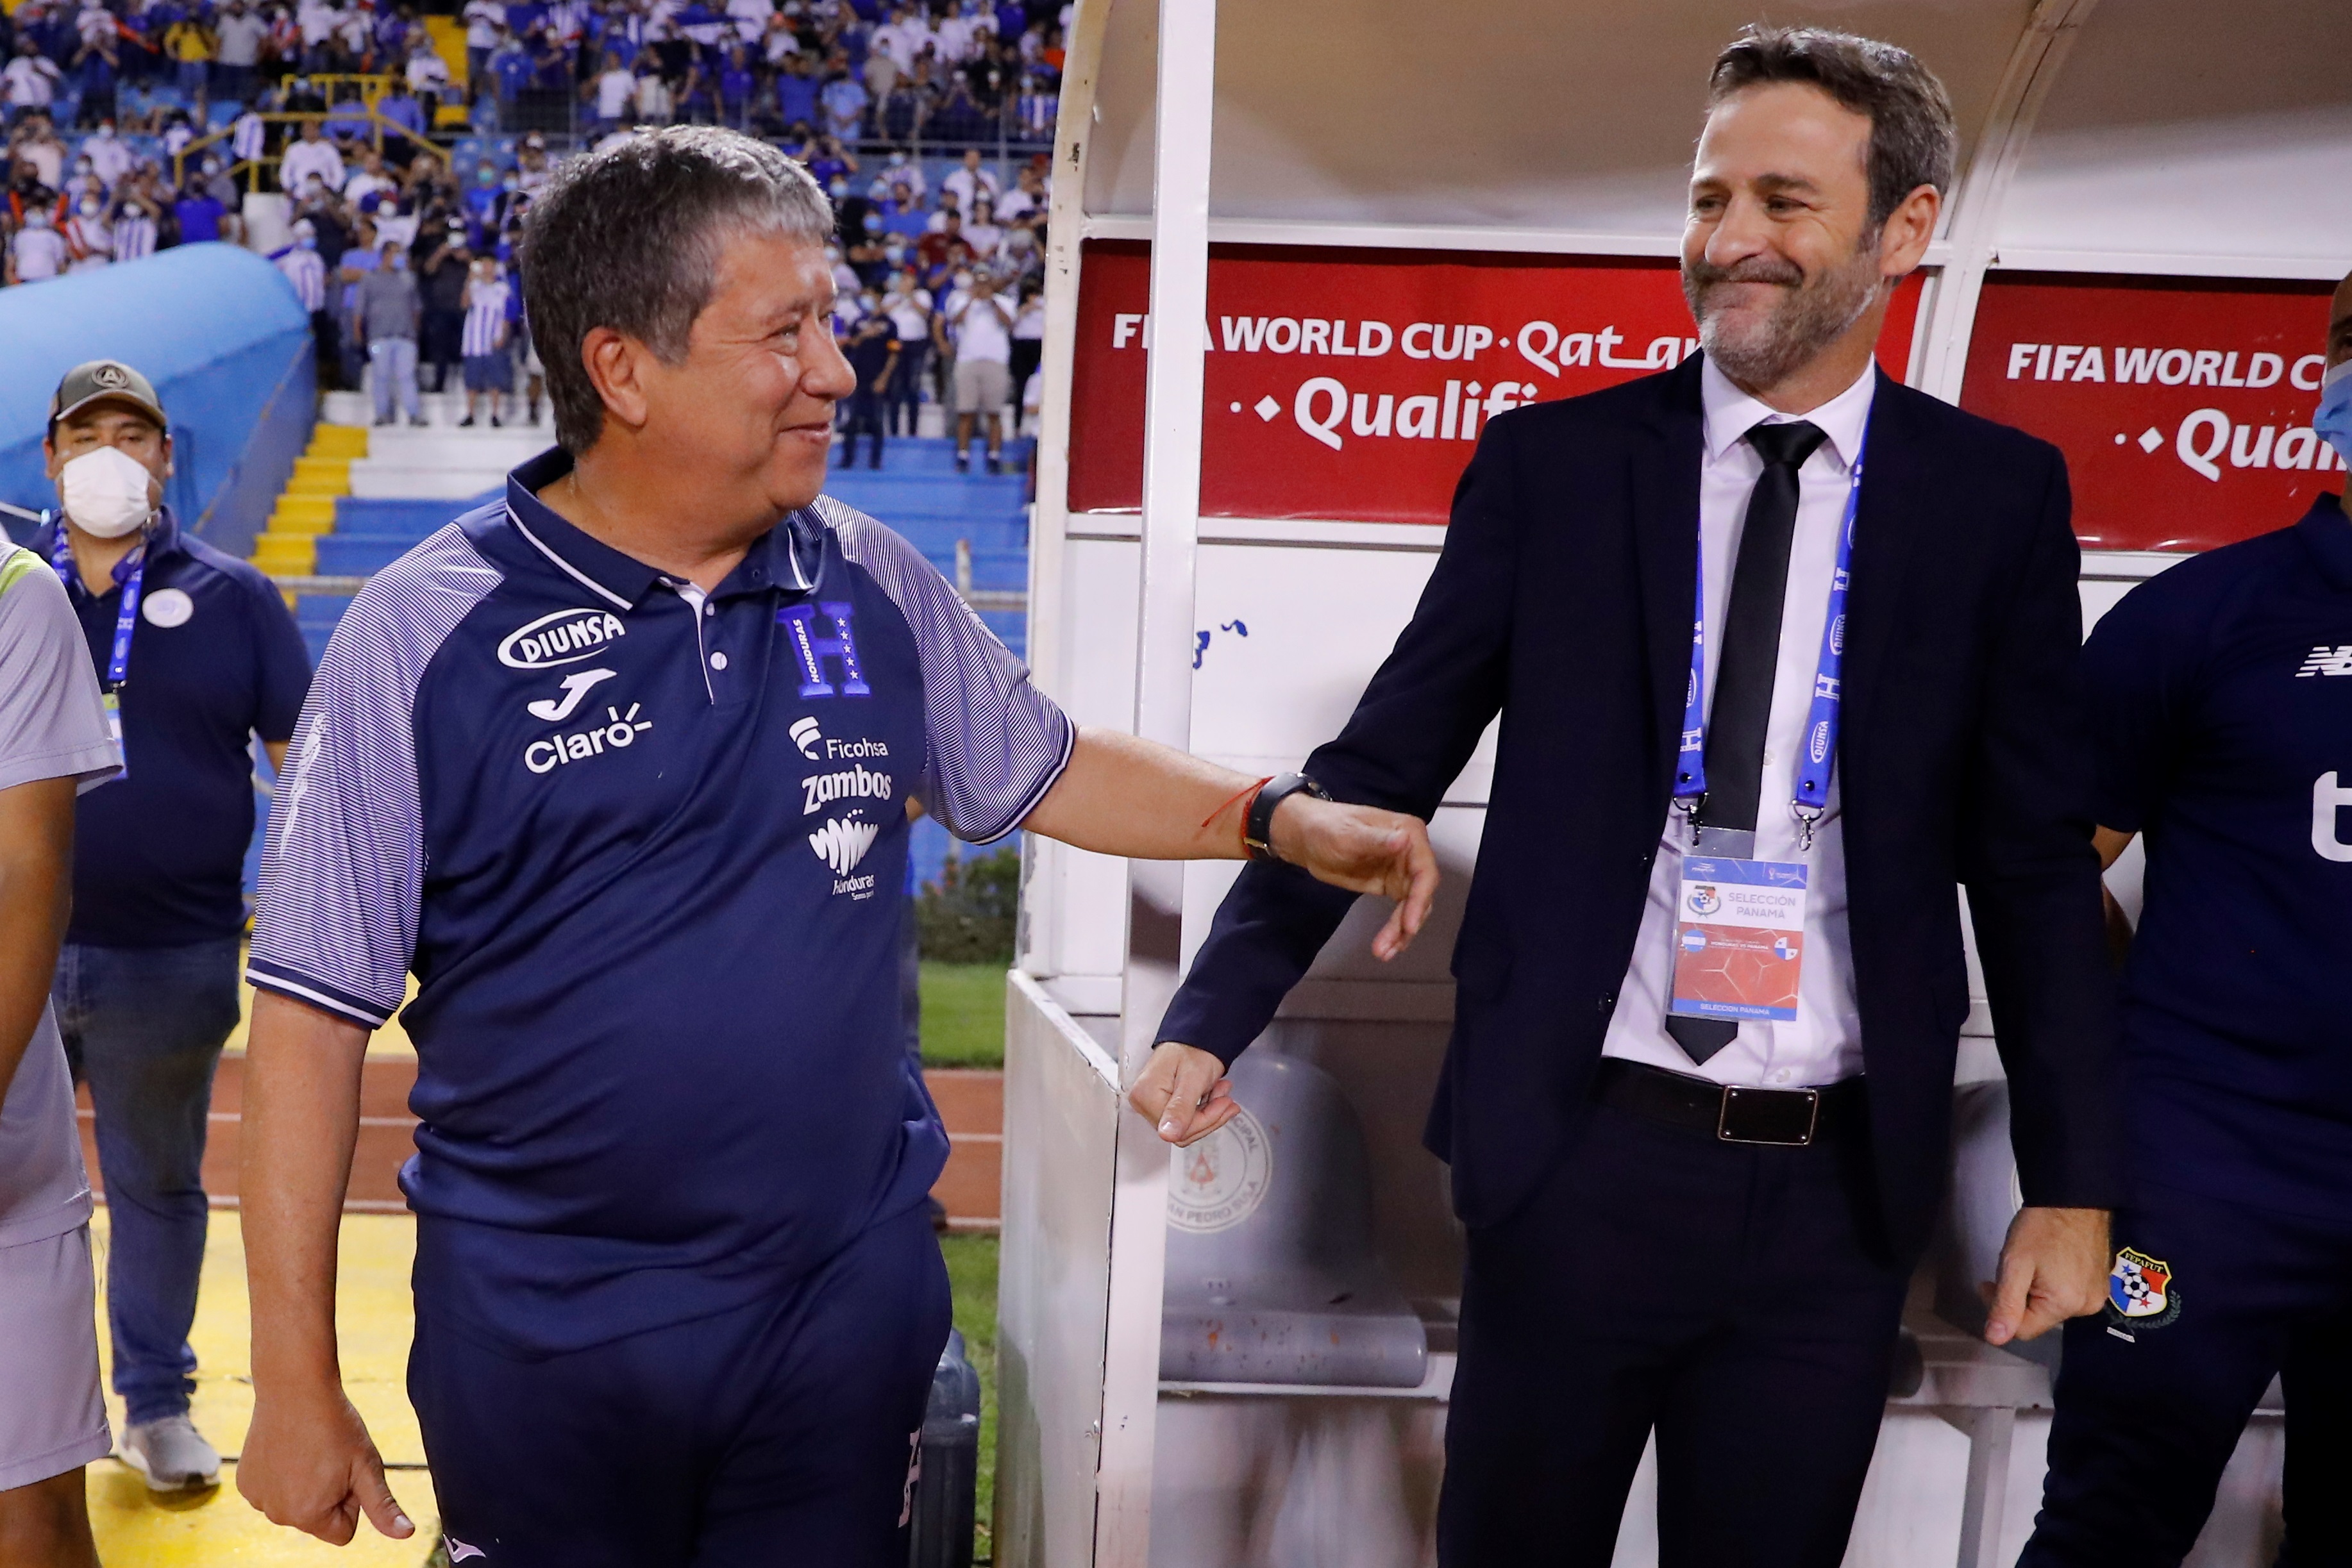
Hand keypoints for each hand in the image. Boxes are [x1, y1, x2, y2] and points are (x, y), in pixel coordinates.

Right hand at [238, 1382, 414, 1545]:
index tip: (347, 1471)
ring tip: (308, 1450)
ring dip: (305, 1485)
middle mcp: (278, 1516)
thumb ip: (383, 1507)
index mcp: (309, 1516)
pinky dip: (282, 1475)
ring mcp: (257, 1499)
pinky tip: (288, 1448)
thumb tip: (407, 1535)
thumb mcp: (367, 1466)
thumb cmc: (337, 1426)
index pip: (343, 1532)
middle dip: (328, 1495)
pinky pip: (273, 1491)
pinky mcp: (244, 1483)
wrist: (296, 1389)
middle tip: (328, 1457)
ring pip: (295, 1505)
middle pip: (317, 1519)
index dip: (351, 1502)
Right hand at [1127, 1041, 1236, 1146]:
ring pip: (1186, 1128)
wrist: (1194, 1036)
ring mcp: (1152, 1105)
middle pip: (1182, 1131)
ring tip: (1223, 1093)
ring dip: (1210, 1113)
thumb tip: (1167, 1135)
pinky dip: (1205, 1110)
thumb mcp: (1192, 1079)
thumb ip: (1180, 1108)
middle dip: (1210, 1117)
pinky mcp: (1162, 1105)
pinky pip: (1186, 1120)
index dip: (1205, 1120)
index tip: (1224, 1104)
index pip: (1177, 1129)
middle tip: (1227, 1099)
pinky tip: (1216, 1095)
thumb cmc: (1192, 1049)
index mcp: (1145, 1096)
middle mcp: (1144, 1103)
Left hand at [1269, 795, 1438, 959]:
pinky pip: (1400, 912)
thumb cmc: (1326, 828)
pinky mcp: (1391, 886)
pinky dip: (1394, 931)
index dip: (1420, 899)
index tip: (1409, 925)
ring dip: (1401, 932)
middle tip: (1391, 945)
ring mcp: (1403, 871)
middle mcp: (1412, 852)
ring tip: (1383, 952)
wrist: (1306, 837)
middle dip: (1408, 921)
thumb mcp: (1348, 835)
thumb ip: (1376, 840)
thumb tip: (1404, 841)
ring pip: (1413, 907)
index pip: (1425, 871)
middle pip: (1422, 894)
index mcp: (1409, 832)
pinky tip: (1386, 947)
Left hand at [1982, 1205, 2110, 1344]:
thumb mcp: (2014, 1264)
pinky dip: (2052, 1284)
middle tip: (2008, 1269)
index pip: (2023, 1329)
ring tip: (2029, 1262)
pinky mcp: (2100, 1282)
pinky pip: (2067, 1294)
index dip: (2000, 1310)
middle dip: (2017, 1298)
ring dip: (2033, 1290)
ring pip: (2051, 1305)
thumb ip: (2005, 1304)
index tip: (1988, 1283)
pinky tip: (2047, 1262)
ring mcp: (2097, 1295)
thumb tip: (1995, 1339)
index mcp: (2065, 1305)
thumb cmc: (2042, 1227)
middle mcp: (2087, 1307)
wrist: (2075, 1196)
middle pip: (2038, 1317)